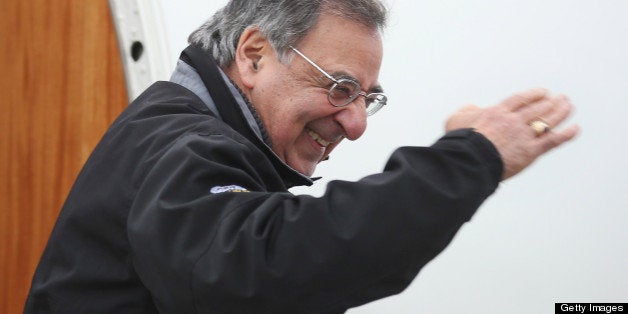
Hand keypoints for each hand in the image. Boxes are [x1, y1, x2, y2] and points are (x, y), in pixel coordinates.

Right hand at [445, 88, 579, 179]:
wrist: (470, 159)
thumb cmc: (460, 142)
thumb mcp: (455, 120)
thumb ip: (465, 111)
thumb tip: (472, 107)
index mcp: (497, 112)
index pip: (520, 99)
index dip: (534, 95)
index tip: (543, 92)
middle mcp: (513, 120)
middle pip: (538, 107)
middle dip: (551, 101)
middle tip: (561, 98)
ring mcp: (524, 135)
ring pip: (547, 120)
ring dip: (561, 111)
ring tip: (569, 106)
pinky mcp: (530, 151)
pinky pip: (553, 140)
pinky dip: (566, 134)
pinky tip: (575, 128)